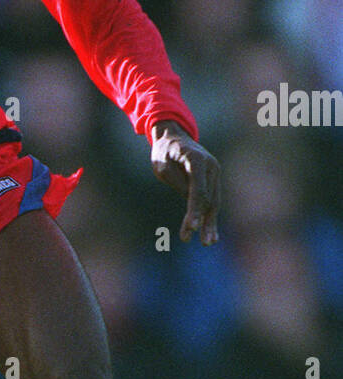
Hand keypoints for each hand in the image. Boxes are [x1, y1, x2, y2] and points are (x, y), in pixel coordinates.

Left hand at [150, 120, 219, 245]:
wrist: (173, 137)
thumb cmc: (164, 152)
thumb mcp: (163, 167)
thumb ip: (178, 183)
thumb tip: (192, 203)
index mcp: (197, 160)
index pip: (198, 190)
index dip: (194, 210)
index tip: (191, 227)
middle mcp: (211, 166)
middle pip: (208, 198)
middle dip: (202, 220)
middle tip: (200, 241)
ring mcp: (214, 173)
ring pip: (213, 202)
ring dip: (209, 223)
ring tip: (207, 242)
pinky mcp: (213, 180)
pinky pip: (212, 200)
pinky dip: (210, 217)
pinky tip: (210, 233)